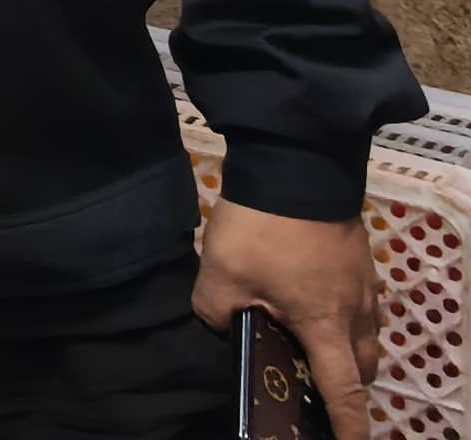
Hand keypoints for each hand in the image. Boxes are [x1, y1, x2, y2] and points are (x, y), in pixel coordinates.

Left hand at [198, 196, 376, 429]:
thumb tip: (228, 329)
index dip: (350, 425)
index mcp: (325, 325)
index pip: (344, 391)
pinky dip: (342, 320)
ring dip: (345, 352)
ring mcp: (362, 287)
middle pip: (361, 368)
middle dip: (346, 388)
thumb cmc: (262, 228)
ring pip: (363, 338)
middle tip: (316, 390)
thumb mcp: (220, 273)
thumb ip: (216, 314)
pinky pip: (358, 309)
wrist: (296, 166)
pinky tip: (309, 305)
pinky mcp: (359, 264)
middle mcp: (355, 313)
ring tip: (309, 347)